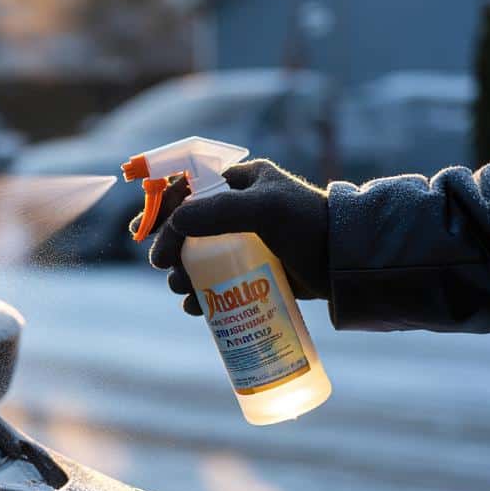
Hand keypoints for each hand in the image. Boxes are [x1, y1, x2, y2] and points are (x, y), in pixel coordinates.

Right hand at [128, 160, 329, 315]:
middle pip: (187, 228)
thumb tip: (174, 223)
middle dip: (170, 248)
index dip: (160, 207)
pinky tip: (196, 307)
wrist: (347, 263)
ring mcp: (245, 242)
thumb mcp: (264, 209)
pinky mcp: (253, 271)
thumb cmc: (309, 226)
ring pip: (198, 258)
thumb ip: (218, 212)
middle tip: (162, 266)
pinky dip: (202, 295)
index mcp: (241, 183)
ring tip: (181, 290)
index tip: (142, 229)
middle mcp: (239, 209)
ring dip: (182, 275)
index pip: (189, 188)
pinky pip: (216, 281)